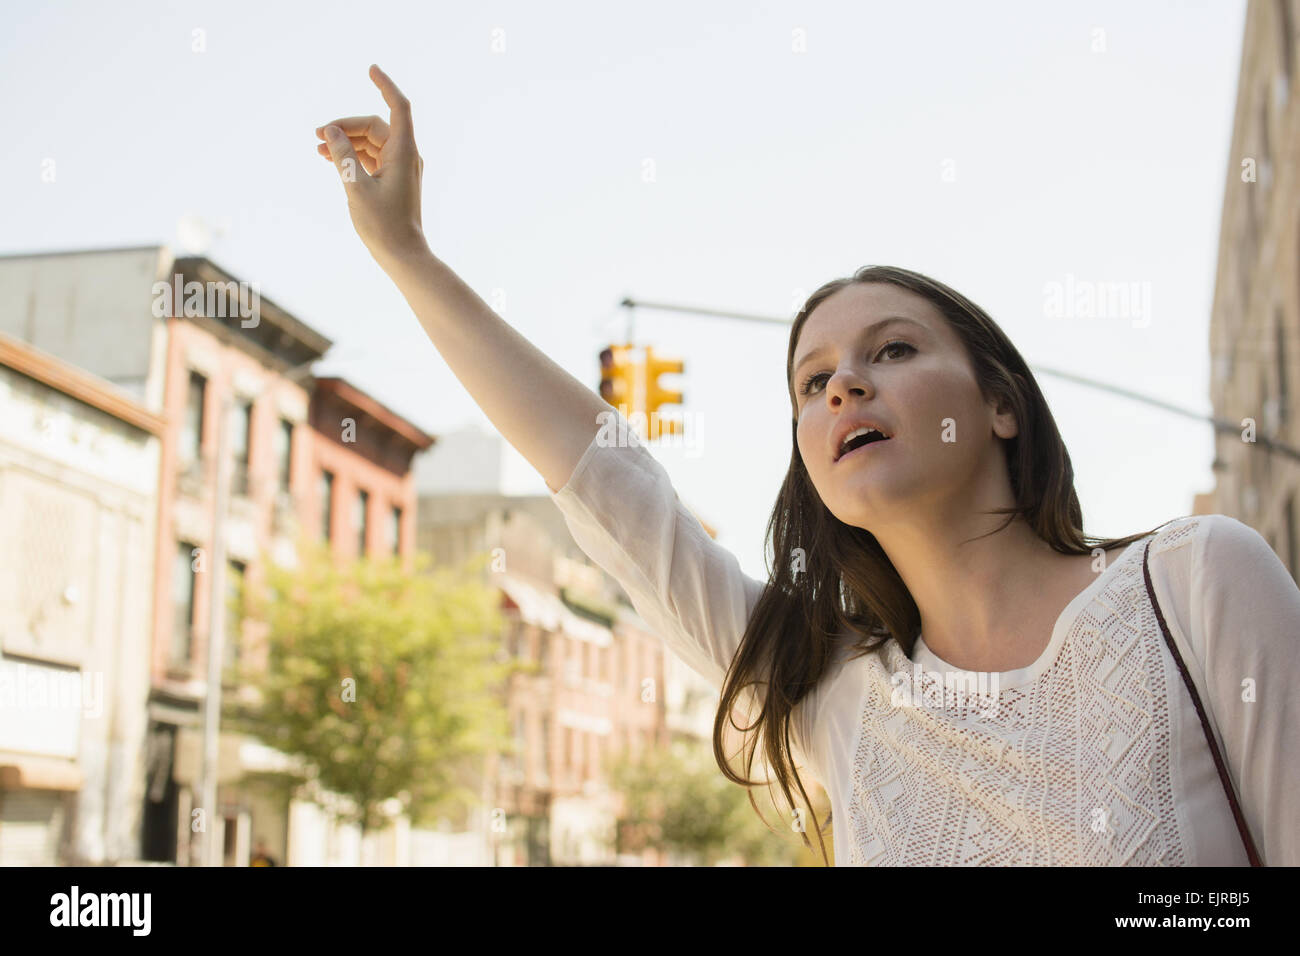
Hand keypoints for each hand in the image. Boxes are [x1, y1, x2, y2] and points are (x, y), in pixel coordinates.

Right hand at [315, 64, 428, 269]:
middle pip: (374, 126)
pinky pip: (371, 157)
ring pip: (370, 142)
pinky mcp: (392, 180)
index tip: (370, 68)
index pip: (398, 107)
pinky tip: (329, 157)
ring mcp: (400, 168)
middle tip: (317, 135)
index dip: (385, 85)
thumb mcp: (356, 188)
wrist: (402, 256)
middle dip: (346, 126)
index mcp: (404, 152)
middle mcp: (405, 156)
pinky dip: (352, 154)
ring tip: (318, 148)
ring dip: (345, 141)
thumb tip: (330, 132)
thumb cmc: (384, 226)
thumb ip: (342, 157)